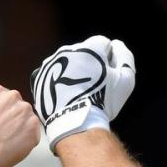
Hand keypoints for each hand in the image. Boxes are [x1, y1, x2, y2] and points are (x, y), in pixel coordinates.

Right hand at [0, 85, 39, 166]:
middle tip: (4, 134)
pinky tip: (14, 146)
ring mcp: (25, 110)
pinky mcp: (34, 125)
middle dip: (16, 120)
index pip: (10, 100)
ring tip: (8, 141)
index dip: (5, 114)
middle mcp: (13, 96)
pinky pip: (34, 134)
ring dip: (23, 130)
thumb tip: (8, 110)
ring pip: (29, 121)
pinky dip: (28, 142)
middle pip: (21, 108)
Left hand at [31, 36, 136, 153]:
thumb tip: (116, 45)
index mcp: (90, 47)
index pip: (103, 44)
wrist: (74, 122)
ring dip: (73, 71)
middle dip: (89, 63)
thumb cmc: (103, 101)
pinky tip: (65, 95)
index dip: (108, 60)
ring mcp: (51, 63)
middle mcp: (68, 50)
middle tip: (92, 86)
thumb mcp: (126, 79)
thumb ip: (125, 56)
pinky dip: (59, 81)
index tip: (107, 75)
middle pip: (83, 52)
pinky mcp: (40, 76)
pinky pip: (53, 74)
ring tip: (77, 92)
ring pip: (67, 62)